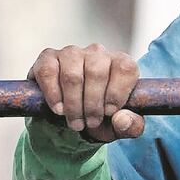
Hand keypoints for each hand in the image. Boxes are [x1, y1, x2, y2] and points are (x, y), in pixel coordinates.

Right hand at [28, 43, 144, 141]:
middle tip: (90, 123)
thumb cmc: (100, 116)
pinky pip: (48, 72)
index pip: (125, 68)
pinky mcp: (48, 57)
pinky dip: (53, 94)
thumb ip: (131, 126)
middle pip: (97, 73)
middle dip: (92, 104)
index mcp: (121, 62)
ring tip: (75, 120)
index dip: (117, 93)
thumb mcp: (120, 126)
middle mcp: (98, 53)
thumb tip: (121, 119)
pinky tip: (59, 109)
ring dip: (73, 104)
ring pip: (72, 75)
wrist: (71, 117)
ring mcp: (72, 53)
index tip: (109, 113)